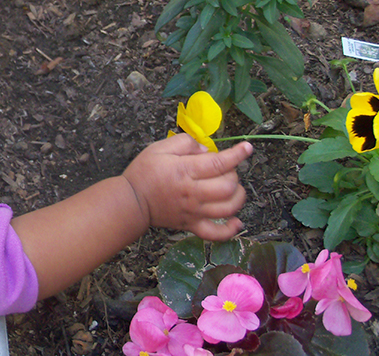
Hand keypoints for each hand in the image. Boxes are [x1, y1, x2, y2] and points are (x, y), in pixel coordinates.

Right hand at [122, 134, 251, 241]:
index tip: (247, 148)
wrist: (131, 201)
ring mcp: (195, 212)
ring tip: (231, 189)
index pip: (219, 163)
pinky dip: (231, 230)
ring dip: (238, 197)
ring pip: (228, 208)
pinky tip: (237, 221)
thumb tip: (206, 150)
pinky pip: (216, 234)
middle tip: (224, 169)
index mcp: (185, 171)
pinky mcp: (192, 226)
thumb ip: (184, 143)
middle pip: (228, 186)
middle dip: (233, 174)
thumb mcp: (159, 148)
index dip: (237, 155)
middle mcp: (194, 193)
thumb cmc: (144, 172)